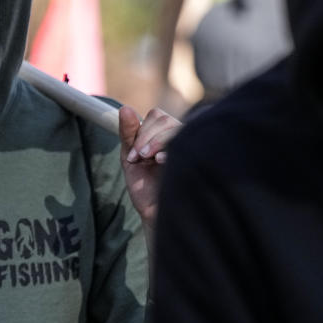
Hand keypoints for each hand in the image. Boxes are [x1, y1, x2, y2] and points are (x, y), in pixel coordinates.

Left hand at [118, 106, 182, 226]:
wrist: (157, 214)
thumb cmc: (144, 188)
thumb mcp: (130, 159)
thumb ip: (127, 134)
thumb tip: (125, 108)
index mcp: (163, 136)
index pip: (157, 116)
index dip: (142, 131)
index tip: (132, 156)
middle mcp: (178, 138)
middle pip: (164, 119)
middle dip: (147, 137)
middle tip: (140, 157)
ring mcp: (189, 146)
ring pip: (175, 127)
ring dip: (157, 141)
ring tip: (151, 161)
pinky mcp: (197, 157)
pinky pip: (187, 141)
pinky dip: (169, 147)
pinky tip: (162, 161)